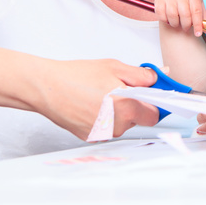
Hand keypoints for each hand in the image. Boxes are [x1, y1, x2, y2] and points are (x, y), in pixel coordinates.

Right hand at [37, 59, 159, 139]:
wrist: (46, 87)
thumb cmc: (76, 76)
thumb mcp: (115, 67)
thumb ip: (142, 75)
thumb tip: (160, 76)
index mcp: (127, 108)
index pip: (155, 115)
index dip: (154, 103)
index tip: (153, 95)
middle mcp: (116, 126)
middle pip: (138, 119)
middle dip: (135, 105)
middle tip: (121, 89)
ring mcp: (102, 134)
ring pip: (122, 123)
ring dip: (119, 111)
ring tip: (102, 95)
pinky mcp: (90, 137)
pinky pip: (107, 127)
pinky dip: (105, 117)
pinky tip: (92, 104)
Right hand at [154, 0, 205, 34]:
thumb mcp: (198, 3)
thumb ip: (202, 17)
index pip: (196, 11)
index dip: (197, 24)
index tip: (198, 33)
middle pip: (185, 14)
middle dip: (186, 25)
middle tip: (186, 27)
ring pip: (172, 15)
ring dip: (175, 24)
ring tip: (177, 23)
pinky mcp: (159, 0)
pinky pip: (161, 15)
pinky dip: (165, 21)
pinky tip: (168, 19)